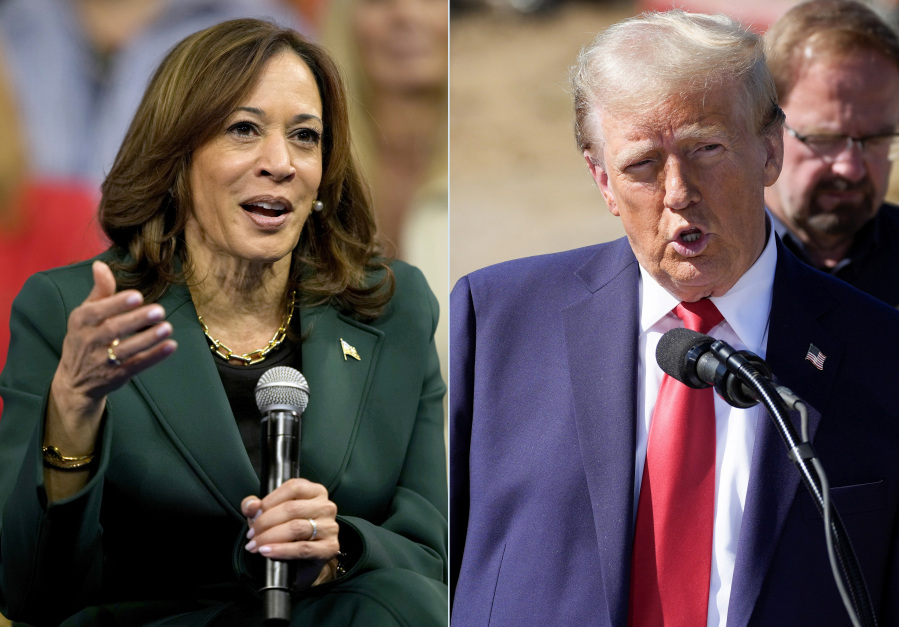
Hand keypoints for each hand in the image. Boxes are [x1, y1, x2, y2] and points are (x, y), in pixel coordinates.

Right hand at [49, 260, 176, 437]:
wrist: (75, 382)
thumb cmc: (85, 338)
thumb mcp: (86, 314)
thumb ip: (100, 291)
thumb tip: (100, 265)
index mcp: (81, 322)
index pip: (96, 311)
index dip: (116, 304)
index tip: (137, 296)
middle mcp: (89, 341)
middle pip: (114, 330)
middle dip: (137, 320)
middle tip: (159, 310)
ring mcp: (102, 361)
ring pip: (126, 350)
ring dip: (148, 339)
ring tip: (167, 327)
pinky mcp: (116, 376)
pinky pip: (137, 365)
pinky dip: (154, 357)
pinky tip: (171, 346)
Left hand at [242, 478, 339, 589]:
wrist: (301, 565)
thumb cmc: (287, 535)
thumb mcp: (269, 516)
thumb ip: (255, 507)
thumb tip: (252, 505)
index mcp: (315, 492)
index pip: (293, 488)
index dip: (269, 501)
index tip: (253, 515)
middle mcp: (326, 506)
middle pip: (292, 508)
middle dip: (266, 522)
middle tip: (251, 535)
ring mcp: (330, 527)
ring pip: (297, 528)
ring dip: (270, 537)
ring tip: (256, 545)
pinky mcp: (330, 547)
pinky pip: (303, 548)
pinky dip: (282, 550)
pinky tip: (268, 552)